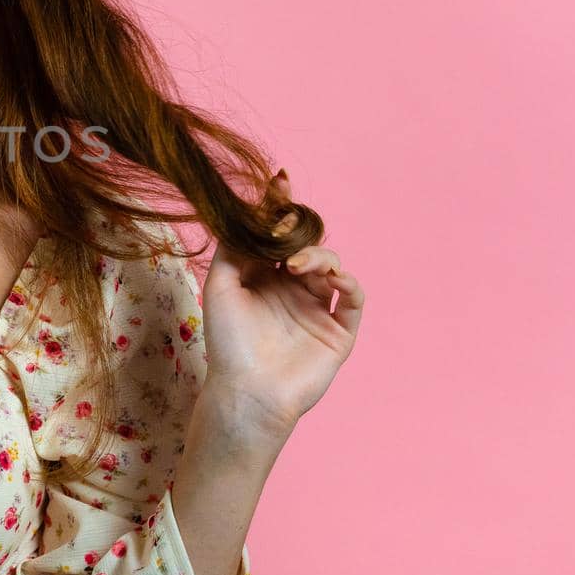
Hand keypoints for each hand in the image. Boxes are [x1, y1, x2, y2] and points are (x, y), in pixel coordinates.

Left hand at [198, 169, 365, 444]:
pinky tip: (329, 276)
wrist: (247, 393)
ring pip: (331, 265)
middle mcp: (293, 289)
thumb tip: (245, 211)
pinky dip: (348, 281)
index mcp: (264, 278)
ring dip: (318, 255)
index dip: (280, 209)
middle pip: (307, 244)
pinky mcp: (339, 331)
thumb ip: (232, 248)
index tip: (280, 182)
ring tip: (295, 264)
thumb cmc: (228, 343)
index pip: (278, 236)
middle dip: (300, 228)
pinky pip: (354, 297)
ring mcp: (318, 308)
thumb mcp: (220, 287)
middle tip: (287, 222)